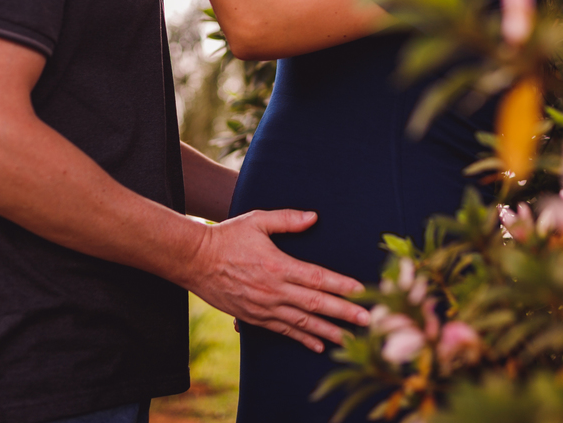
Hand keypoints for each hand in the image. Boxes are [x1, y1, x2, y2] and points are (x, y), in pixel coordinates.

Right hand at [183, 209, 370, 352]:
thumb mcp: (257, 220)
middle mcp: (274, 290)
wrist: (193, 260)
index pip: (318, 278)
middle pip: (316, 304)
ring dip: (328, 332)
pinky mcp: (253, 317)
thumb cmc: (227, 236)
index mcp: (279, 265)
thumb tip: (313, 216)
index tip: (362, 290)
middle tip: (369, 321)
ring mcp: (264, 307)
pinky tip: (318, 345)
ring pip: (302, 323)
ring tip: (351, 340)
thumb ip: (287, 219)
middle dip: (345, 313)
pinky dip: (302, 339)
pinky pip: (283, 331)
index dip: (342, 286)